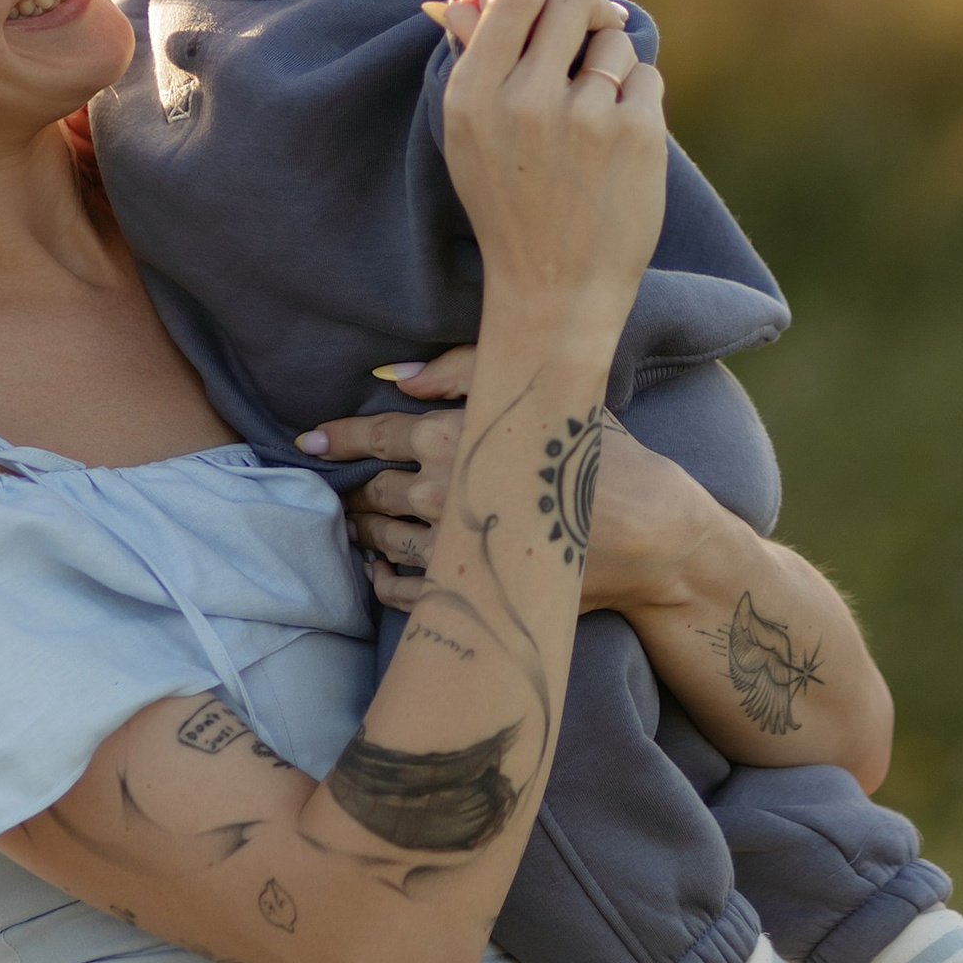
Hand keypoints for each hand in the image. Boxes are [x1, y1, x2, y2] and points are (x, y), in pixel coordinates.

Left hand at [311, 350, 708, 617]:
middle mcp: (441, 494)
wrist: (651, 537)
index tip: (311, 441)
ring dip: (362, 533)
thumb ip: (465, 368)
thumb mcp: (542, 393)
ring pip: (382, 541)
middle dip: (353, 488)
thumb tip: (395, 375)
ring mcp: (449, 550)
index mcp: (453, 439)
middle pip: (375, 490)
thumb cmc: (600, 456)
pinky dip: (382, 584)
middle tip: (340, 488)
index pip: (378, 434)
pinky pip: (404, 594)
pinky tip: (378, 574)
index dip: (340, 436)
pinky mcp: (468, 594)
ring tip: (355, 528)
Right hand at [434, 0, 663, 324]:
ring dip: (610, 64)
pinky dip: (637, 98)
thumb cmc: (508, 201)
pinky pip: (646, 75)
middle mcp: (524, 101)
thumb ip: (473, 57)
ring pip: (612, 39)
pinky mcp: (636, 134)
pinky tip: (617, 141)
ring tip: (593, 114)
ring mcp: (584, 118)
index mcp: (472, 94)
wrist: (555, 287)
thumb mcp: (469, 135)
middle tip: (586, 31)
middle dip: (584, 6)